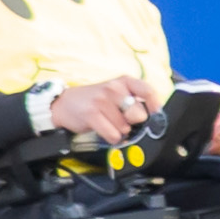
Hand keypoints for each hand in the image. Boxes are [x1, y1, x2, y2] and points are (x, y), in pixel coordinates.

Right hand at [46, 75, 165, 143]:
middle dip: (132, 123)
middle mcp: (114, 88)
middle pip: (138, 115)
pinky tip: (103, 129)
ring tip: (107, 122)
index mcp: (123, 81)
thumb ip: (133, 101)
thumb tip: (151, 116)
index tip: (155, 115)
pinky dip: (111, 137)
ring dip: (119, 131)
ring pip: (125, 128)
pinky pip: (113, 135)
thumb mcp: (115, 94)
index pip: (148, 90)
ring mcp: (102, 100)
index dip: (155, 106)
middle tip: (120, 120)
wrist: (64, 104)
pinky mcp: (92, 114)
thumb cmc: (94, 101)